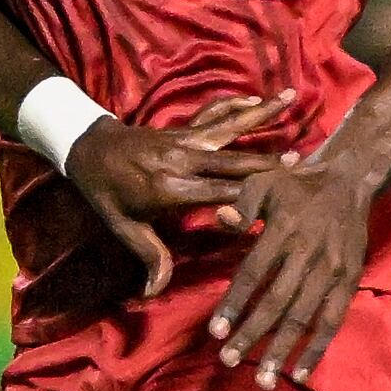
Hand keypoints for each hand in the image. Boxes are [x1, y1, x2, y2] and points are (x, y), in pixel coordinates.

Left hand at [54, 93, 287, 294]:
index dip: (249, 197)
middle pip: (234, 161)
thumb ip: (148, 256)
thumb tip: (154, 293)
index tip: (280, 200)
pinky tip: (257, 97)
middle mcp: (184, 160)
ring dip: (261, 114)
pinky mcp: (184, 128)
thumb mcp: (124, 228)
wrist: (87, 150)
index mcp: (171, 188)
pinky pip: (213, 113)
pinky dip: (235, 104)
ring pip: (229, 125)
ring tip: (290, 97)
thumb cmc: (108, 194)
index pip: (218, 194)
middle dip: (268, 162)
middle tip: (303, 161)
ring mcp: (186, 139)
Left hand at [211, 155, 374, 387]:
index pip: (253, 274)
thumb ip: (243, 204)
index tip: (215, 332)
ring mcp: (331, 272)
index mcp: (283, 231)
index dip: (234, 304)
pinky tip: (300, 373)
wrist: (348, 182)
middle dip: (251, 335)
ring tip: (262, 378)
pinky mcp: (348, 283)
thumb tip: (223, 219)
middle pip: (276, 303)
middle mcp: (308, 256)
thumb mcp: (264, 182)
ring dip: (281, 350)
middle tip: (227, 361)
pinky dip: (317, 349)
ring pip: (303, 318)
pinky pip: (332, 322)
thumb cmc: (295, 184)